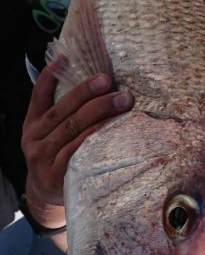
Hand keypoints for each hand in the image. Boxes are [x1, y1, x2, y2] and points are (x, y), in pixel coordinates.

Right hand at [22, 63, 132, 205]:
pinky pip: (79, 153)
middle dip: (89, 94)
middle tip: (111, 82)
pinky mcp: (57, 177)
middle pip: (64, 112)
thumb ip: (64, 112)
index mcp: (32, 125)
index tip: (66, 57)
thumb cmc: (58, 156)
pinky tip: (112, 128)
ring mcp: (44, 159)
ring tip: (122, 101)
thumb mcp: (51, 134)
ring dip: (99, 113)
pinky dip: (96, 138)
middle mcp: (34, 140)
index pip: (39, 96)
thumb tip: (92, 79)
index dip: (50, 75)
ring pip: (73, 131)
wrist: (47, 197)